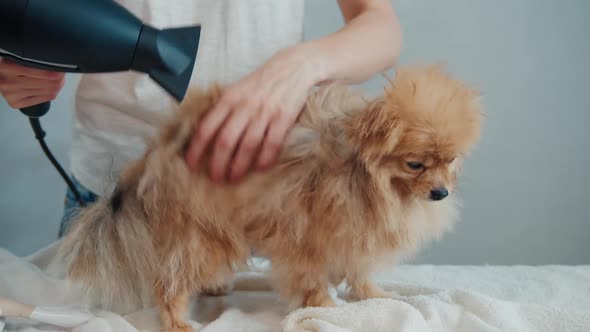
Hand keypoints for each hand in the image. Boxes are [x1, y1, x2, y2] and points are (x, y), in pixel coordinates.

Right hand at [0, 58, 64, 108]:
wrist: (0, 77)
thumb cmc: (11, 66)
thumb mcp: (18, 58)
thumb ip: (34, 60)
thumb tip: (57, 64)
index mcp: (7, 67)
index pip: (38, 71)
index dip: (54, 71)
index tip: (62, 70)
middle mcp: (8, 81)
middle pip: (45, 83)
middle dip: (58, 79)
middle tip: (62, 76)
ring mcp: (10, 94)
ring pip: (45, 91)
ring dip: (55, 87)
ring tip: (58, 82)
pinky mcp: (15, 103)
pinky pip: (40, 99)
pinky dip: (49, 95)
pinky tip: (52, 91)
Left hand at [185, 47, 320, 182]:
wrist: (294, 66)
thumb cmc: (263, 81)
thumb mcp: (238, 89)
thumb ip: (224, 108)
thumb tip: (206, 134)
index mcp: (229, 98)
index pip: (207, 127)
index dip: (196, 148)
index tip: (191, 164)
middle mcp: (244, 106)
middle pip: (225, 141)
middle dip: (218, 164)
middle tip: (215, 179)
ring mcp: (265, 112)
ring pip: (247, 145)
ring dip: (239, 166)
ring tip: (233, 179)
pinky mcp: (284, 117)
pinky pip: (272, 143)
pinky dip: (265, 159)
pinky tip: (259, 168)